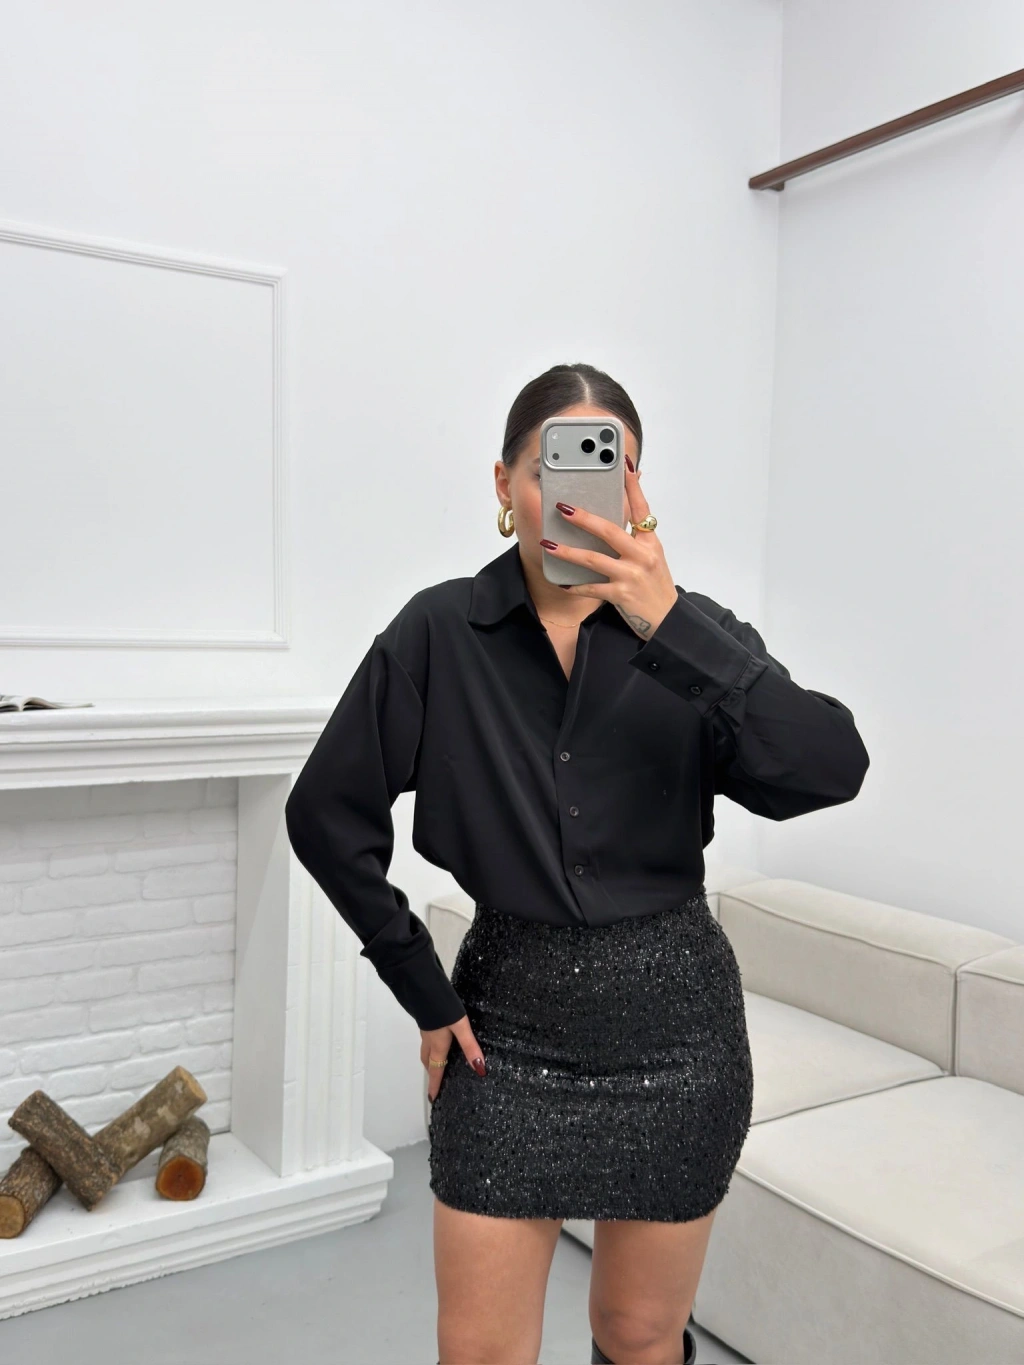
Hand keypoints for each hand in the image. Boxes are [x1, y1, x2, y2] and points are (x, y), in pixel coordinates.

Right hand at [420, 1014, 485, 1103]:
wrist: (424, 987)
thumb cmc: (443, 1008)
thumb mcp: (460, 1027)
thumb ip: (470, 1046)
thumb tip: (479, 1069)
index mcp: (438, 1045)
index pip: (436, 1070)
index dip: (435, 1085)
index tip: (432, 1098)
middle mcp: (429, 1039)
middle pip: (428, 1061)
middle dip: (432, 1072)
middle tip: (437, 1080)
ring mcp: (426, 1028)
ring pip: (426, 1049)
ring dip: (430, 1059)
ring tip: (438, 1062)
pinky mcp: (426, 1019)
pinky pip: (427, 1039)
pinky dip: (431, 1045)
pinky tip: (439, 1037)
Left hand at [541, 457, 678, 640]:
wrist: (666, 620)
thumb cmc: (656, 586)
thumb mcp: (652, 556)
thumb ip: (637, 535)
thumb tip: (624, 511)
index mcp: (650, 542)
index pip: (641, 508)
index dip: (632, 485)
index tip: (623, 463)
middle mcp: (643, 555)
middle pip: (610, 530)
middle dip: (584, 518)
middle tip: (562, 507)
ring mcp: (632, 576)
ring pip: (594, 559)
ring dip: (568, 551)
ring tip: (549, 544)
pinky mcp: (621, 595)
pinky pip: (592, 587)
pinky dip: (575, 585)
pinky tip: (561, 581)